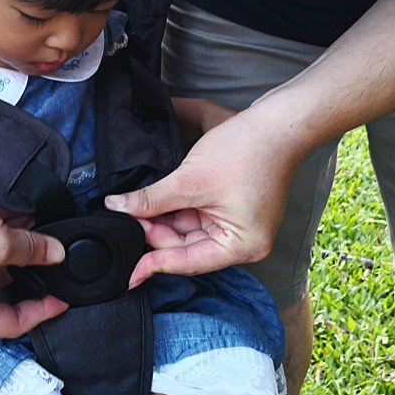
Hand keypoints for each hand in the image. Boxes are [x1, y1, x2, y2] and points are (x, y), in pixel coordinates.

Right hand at [0, 173, 68, 336]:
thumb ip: (33, 250)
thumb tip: (55, 253)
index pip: (12, 323)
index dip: (42, 312)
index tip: (62, 299)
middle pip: (3, 287)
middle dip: (30, 266)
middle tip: (53, 255)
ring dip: (17, 242)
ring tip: (39, 227)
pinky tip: (18, 212)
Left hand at [106, 102, 304, 285]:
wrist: (278, 121)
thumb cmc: (247, 150)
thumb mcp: (190, 179)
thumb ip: (152, 199)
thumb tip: (117, 208)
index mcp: (241, 246)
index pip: (188, 262)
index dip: (154, 263)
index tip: (128, 274)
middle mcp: (242, 242)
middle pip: (186, 246)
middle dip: (155, 232)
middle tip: (123, 216)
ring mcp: (237, 223)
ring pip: (188, 228)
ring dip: (162, 217)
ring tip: (134, 205)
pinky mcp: (232, 206)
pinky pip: (197, 214)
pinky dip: (175, 206)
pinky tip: (152, 198)